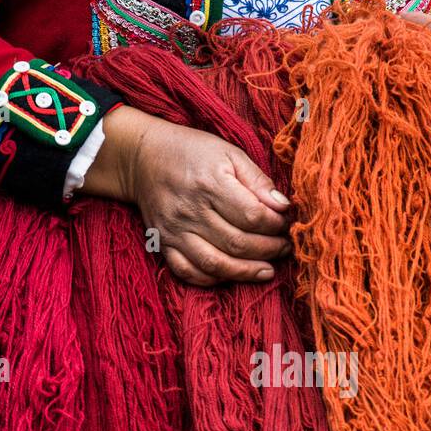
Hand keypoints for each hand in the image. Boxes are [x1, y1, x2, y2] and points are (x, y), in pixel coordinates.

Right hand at [82, 107, 291, 286]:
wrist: (144, 157)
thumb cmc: (193, 151)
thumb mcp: (229, 153)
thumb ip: (258, 181)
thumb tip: (283, 207)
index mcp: (210, 183)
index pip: (252, 216)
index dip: (275, 226)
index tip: (286, 225)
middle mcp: (190, 210)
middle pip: (238, 243)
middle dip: (269, 250)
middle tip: (284, 248)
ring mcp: (174, 231)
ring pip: (215, 264)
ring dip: (246, 272)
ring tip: (268, 270)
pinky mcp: (163, 244)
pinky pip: (188, 272)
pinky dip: (213, 279)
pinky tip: (233, 274)